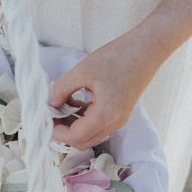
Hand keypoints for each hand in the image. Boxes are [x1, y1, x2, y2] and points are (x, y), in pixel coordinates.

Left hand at [49, 32, 163, 149]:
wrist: (146, 49)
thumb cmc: (117, 57)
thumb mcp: (82, 70)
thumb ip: (61, 89)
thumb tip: (50, 103)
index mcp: (105, 116)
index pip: (75, 138)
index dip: (56, 131)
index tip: (45, 116)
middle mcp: (114, 123)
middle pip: (82, 142)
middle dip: (63, 131)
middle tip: (51, 113)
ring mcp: (118, 120)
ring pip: (90, 135)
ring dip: (73, 125)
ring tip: (61, 104)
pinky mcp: (119, 113)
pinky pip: (97, 124)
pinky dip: (83, 118)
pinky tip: (74, 100)